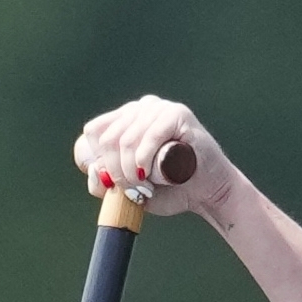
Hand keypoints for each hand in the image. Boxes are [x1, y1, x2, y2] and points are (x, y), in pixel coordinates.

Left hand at [73, 94, 233, 217]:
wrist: (209, 193)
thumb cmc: (171, 190)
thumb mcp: (129, 192)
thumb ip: (105, 185)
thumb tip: (95, 169)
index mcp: (124, 120)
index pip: (93, 132)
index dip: (98, 161)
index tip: (114, 183)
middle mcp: (139, 109)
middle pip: (107, 139)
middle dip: (116, 171)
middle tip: (134, 189)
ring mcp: (158, 108)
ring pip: (126, 140)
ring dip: (131, 171)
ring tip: (146, 185)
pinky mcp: (177, 114)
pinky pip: (150, 135)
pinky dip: (145, 159)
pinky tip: (150, 172)